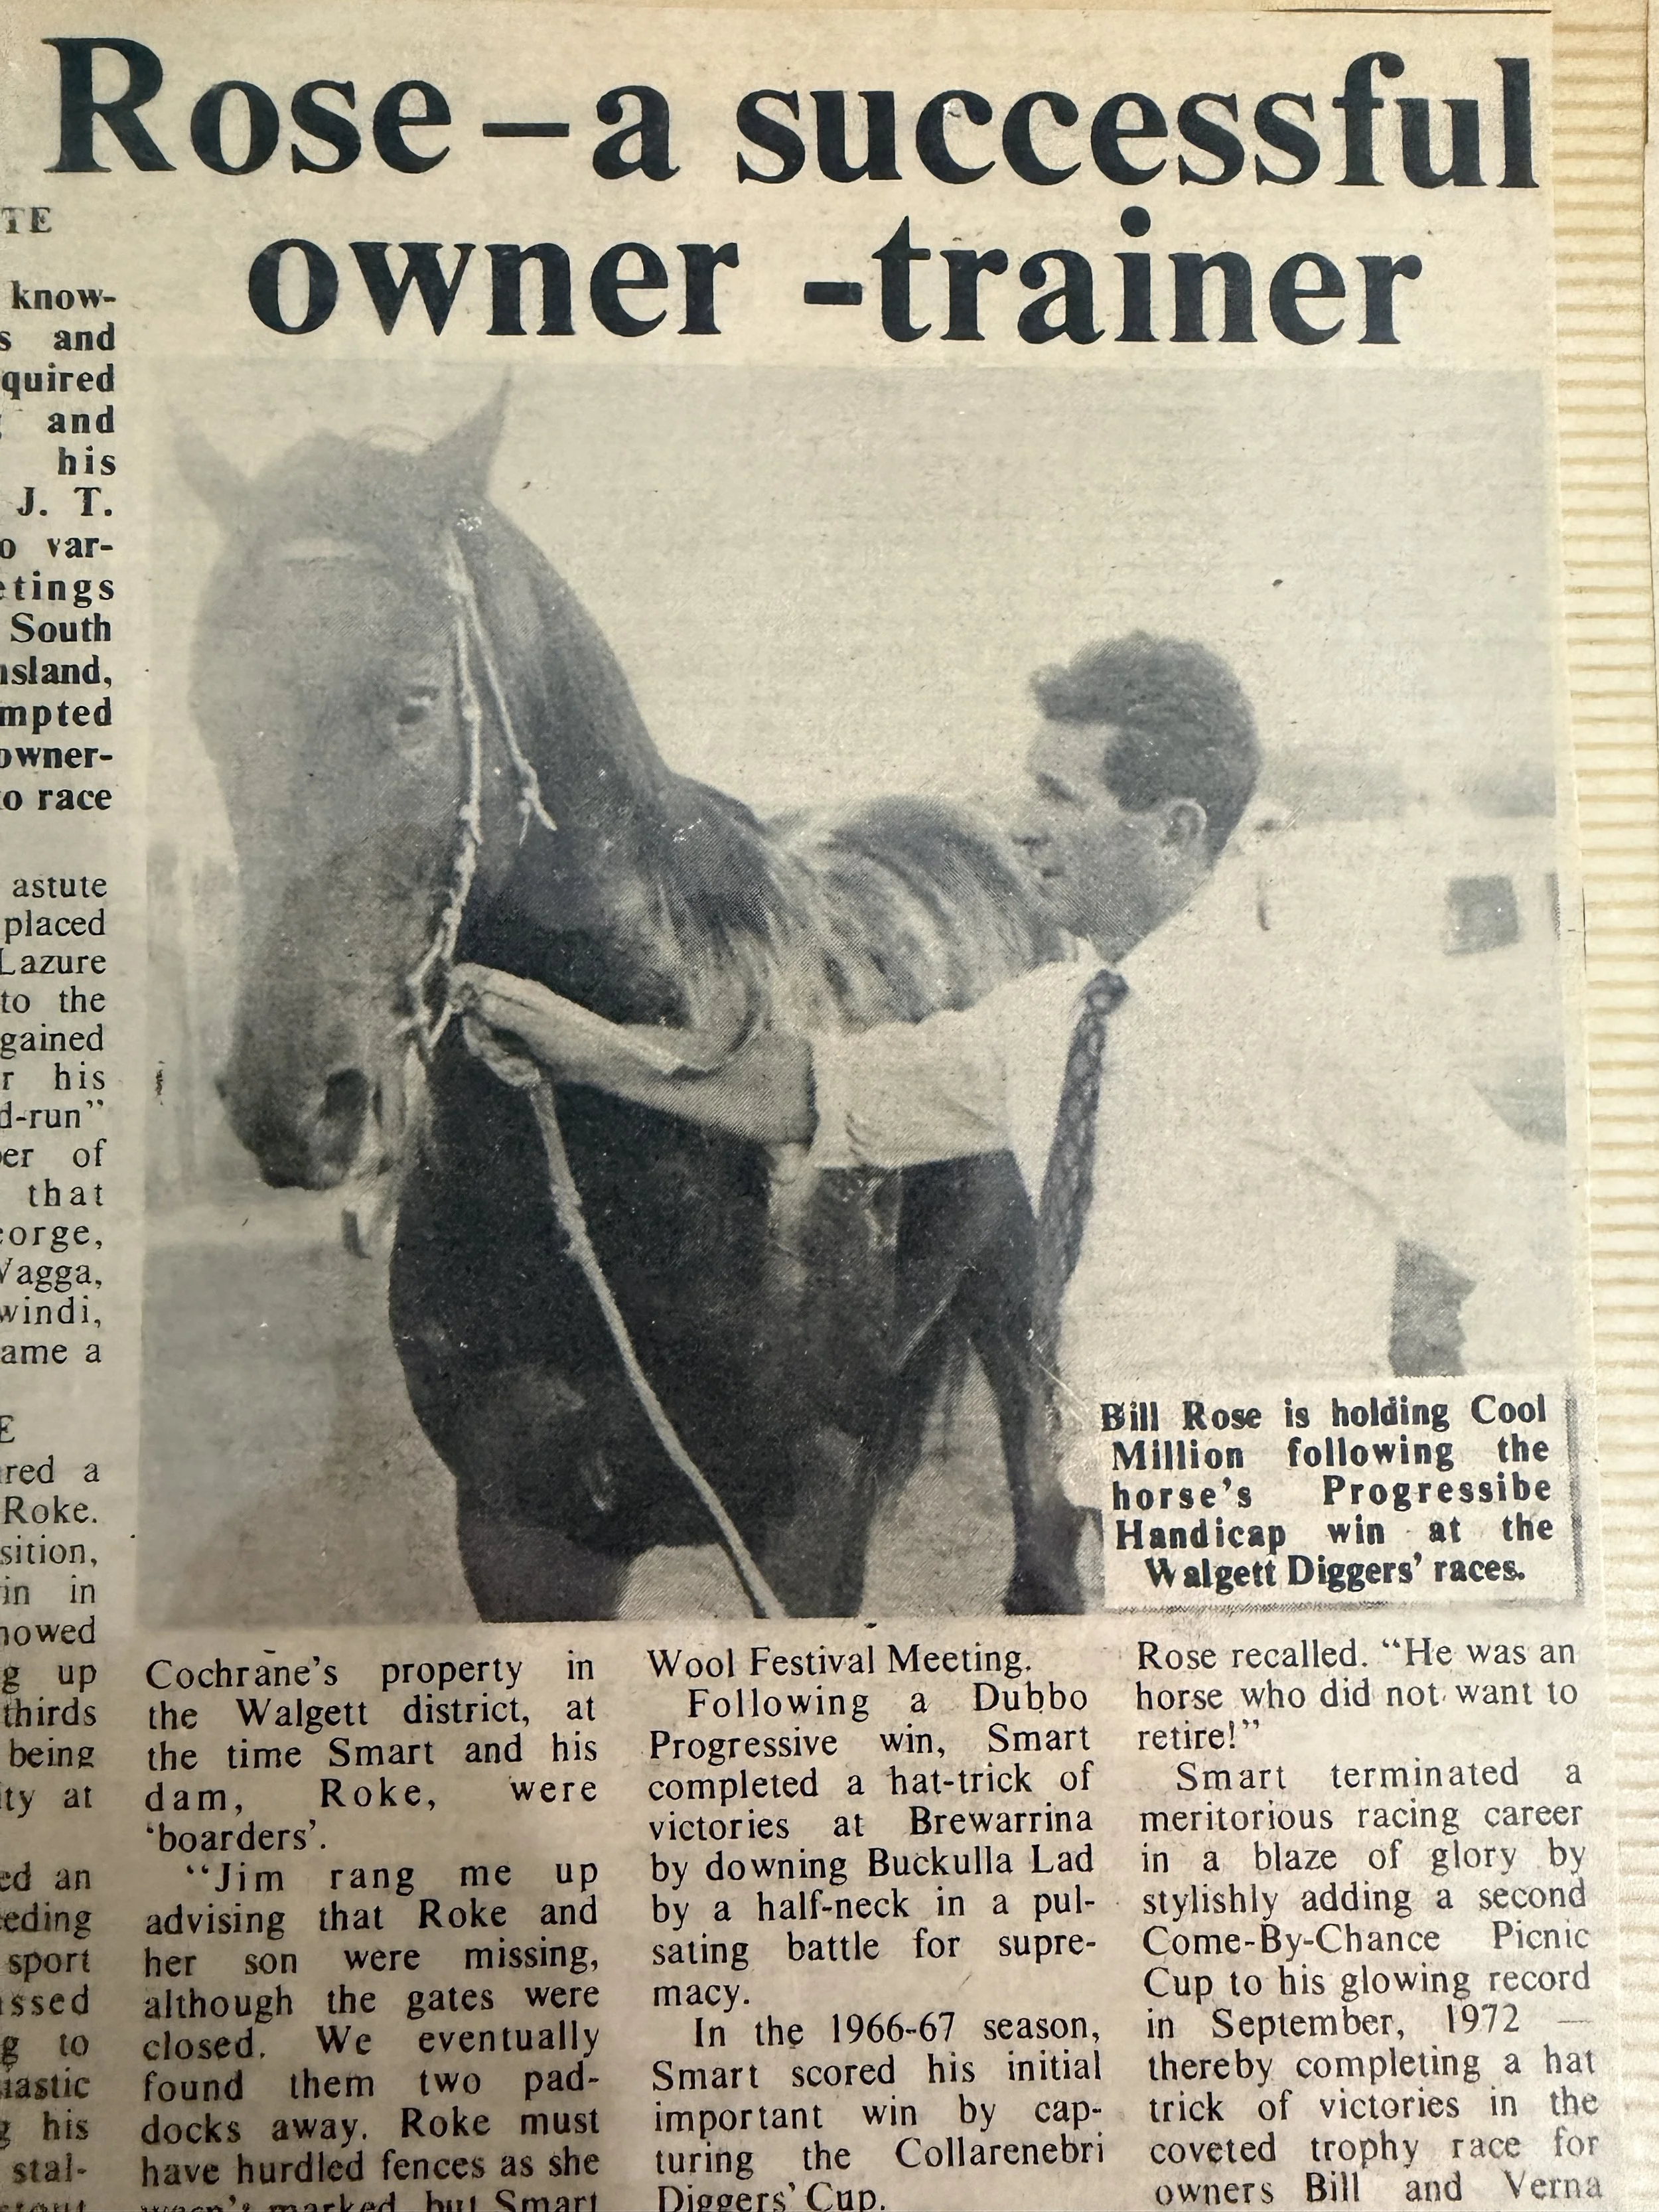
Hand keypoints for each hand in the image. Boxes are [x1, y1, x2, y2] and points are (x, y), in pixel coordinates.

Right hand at [452, 965, 588, 1086]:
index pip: (478, 977)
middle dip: (481, 1041)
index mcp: (518, 992)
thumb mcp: (539, 1026)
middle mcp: (512, 1008)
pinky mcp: (520, 1052)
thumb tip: (477, 1001)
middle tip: (493, 1052)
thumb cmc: (576, 1038)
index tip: (456, 1006)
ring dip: (502, 1064)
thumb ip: (507, 1014)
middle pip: (474, 1019)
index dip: (460, 987)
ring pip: (487, 1047)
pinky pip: (502, 1064)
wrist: (601, 1064)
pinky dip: (513, 1073)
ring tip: (525, 1069)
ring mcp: (515, 1031)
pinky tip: (532, 1076)